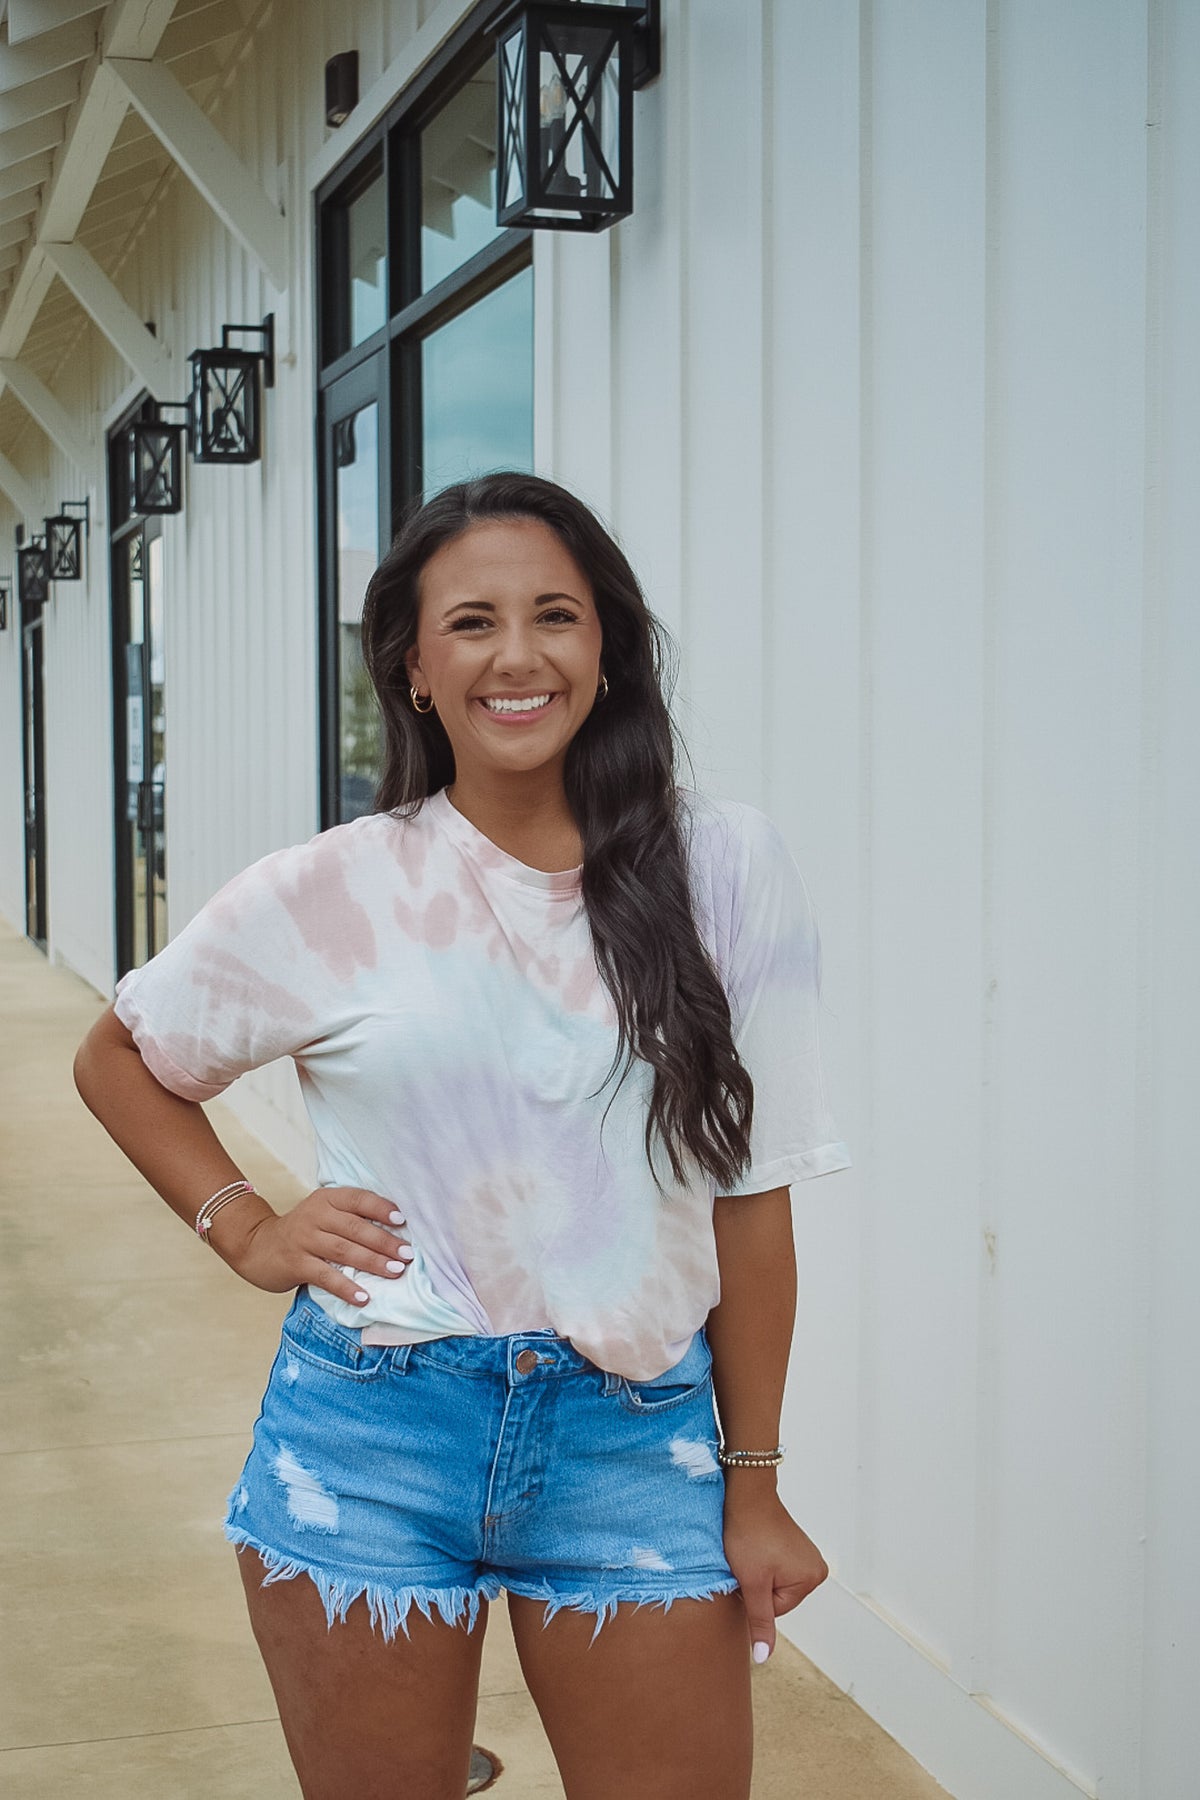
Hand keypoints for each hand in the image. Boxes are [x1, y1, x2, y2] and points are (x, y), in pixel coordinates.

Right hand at [229, 1186, 412, 1306]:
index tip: (402, 1220)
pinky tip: (364, 1297)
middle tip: (408, 1254)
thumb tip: (395, 1231)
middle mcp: (315, 1216)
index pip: (358, 1199)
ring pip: (344, 1251)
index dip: (381, 1208)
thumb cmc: (303, 1231)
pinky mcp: (296, 1264)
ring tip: (396, 1271)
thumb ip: (350, 1217)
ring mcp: (304, 1240)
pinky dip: (346, 1287)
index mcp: (326, 1199)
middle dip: (385, 1241)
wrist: (257, 1245)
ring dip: (373, 1262)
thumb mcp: (323, 1213)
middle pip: (356, 1228)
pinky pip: (326, 1276)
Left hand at [722, 1483, 828, 1662]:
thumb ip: (760, 1622)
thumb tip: (763, 1658)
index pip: (775, 1610)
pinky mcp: (795, 1547)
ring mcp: (807, 1556)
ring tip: (753, 1552)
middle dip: (758, 1585)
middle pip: (777, 1598)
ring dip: (758, 1574)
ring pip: (774, 1584)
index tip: (748, 1572)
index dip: (755, 1595)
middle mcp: (816, 1568)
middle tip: (749, 1561)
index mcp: (812, 1578)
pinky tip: (756, 1547)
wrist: (745, 1495)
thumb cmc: (749, 1535)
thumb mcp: (753, 1584)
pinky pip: (776, 1569)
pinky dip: (762, 1563)